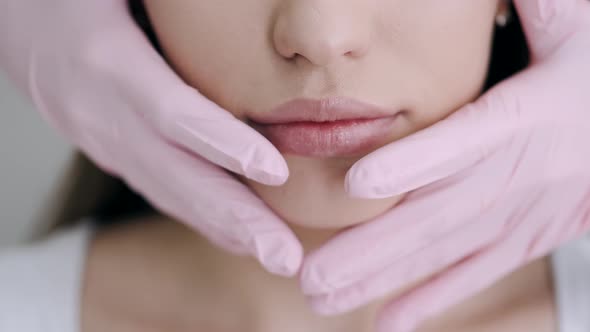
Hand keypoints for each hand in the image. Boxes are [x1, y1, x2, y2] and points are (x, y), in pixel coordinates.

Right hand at [0, 0, 300, 275]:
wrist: (14, 18)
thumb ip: (173, 12)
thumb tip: (237, 2)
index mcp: (105, 62)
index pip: (172, 114)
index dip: (223, 145)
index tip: (275, 173)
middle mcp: (99, 112)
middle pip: (174, 175)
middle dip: (234, 219)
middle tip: (285, 257)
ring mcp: (101, 138)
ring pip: (167, 191)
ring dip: (223, 229)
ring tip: (274, 256)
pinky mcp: (109, 149)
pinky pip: (158, 188)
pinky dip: (199, 215)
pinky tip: (235, 234)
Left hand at [301, 0, 589, 329]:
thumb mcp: (575, 29)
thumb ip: (536, 6)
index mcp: (525, 116)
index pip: (463, 140)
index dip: (414, 162)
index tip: (357, 182)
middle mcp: (518, 174)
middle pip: (437, 215)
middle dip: (372, 249)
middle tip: (310, 277)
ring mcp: (521, 216)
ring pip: (445, 254)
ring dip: (383, 281)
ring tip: (324, 298)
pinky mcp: (524, 240)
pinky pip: (474, 274)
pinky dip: (429, 299)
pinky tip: (387, 323)